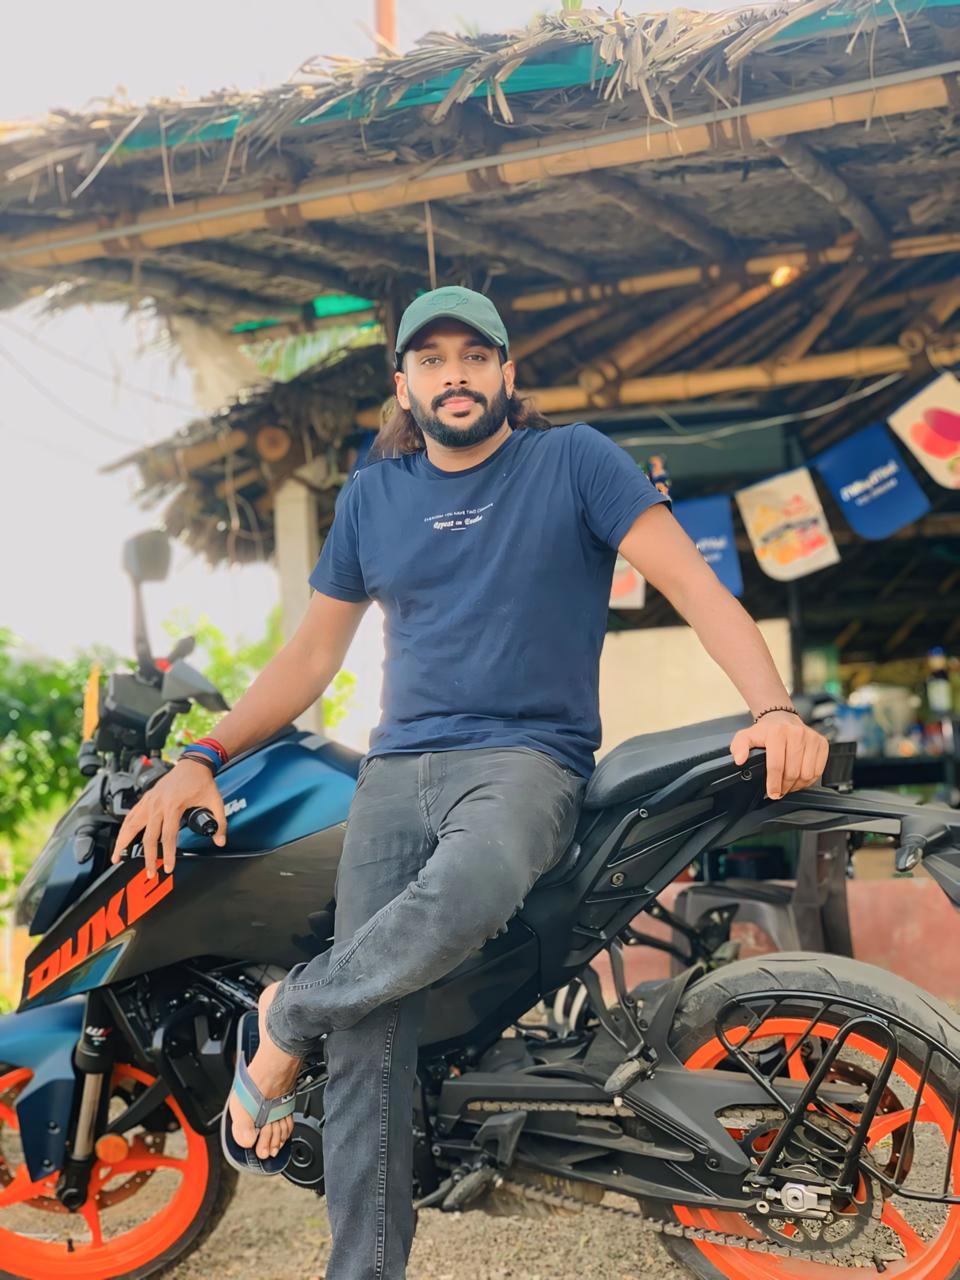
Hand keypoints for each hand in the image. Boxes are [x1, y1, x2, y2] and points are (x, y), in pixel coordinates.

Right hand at [111, 760, 227, 878]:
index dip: (168, 854)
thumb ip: (220, 822)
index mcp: (173, 806)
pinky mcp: (146, 798)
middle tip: (149, 873)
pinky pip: (131, 815)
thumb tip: (220, 841)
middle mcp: (157, 805)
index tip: (168, 868)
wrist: (193, 764)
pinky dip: (124, 828)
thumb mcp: (215, 801)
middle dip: (148, 857)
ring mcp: (149, 801)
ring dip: (123, 842)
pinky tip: (121, 839)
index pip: (168, 836)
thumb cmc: (202, 781)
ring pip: (131, 825)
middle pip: (148, 836)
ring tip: (117, 858)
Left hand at [730, 711, 829, 799]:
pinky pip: (818, 770)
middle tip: (779, 791)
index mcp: (777, 733)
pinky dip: (809, 780)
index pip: (777, 765)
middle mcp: (796, 734)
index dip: (774, 783)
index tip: (772, 793)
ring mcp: (811, 738)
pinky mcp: (822, 743)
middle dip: (785, 786)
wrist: (783, 718)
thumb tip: (739, 760)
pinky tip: (799, 779)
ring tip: (788, 785)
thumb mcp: (746, 736)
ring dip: (797, 785)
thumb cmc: (766, 731)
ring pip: (807, 774)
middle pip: (793, 772)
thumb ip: (738, 747)